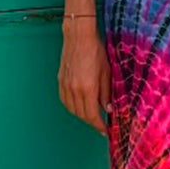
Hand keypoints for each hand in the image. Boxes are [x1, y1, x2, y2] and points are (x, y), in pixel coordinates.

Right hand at [58, 16, 111, 135]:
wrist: (78, 37)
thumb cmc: (95, 51)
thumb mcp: (107, 73)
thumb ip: (106, 93)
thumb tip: (108, 109)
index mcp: (87, 89)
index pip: (92, 116)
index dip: (100, 126)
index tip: (106, 131)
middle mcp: (74, 90)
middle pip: (82, 115)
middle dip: (93, 123)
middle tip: (102, 125)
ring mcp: (65, 86)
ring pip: (73, 110)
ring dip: (83, 116)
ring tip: (92, 116)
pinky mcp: (61, 81)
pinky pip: (66, 101)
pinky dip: (73, 107)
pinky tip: (80, 105)